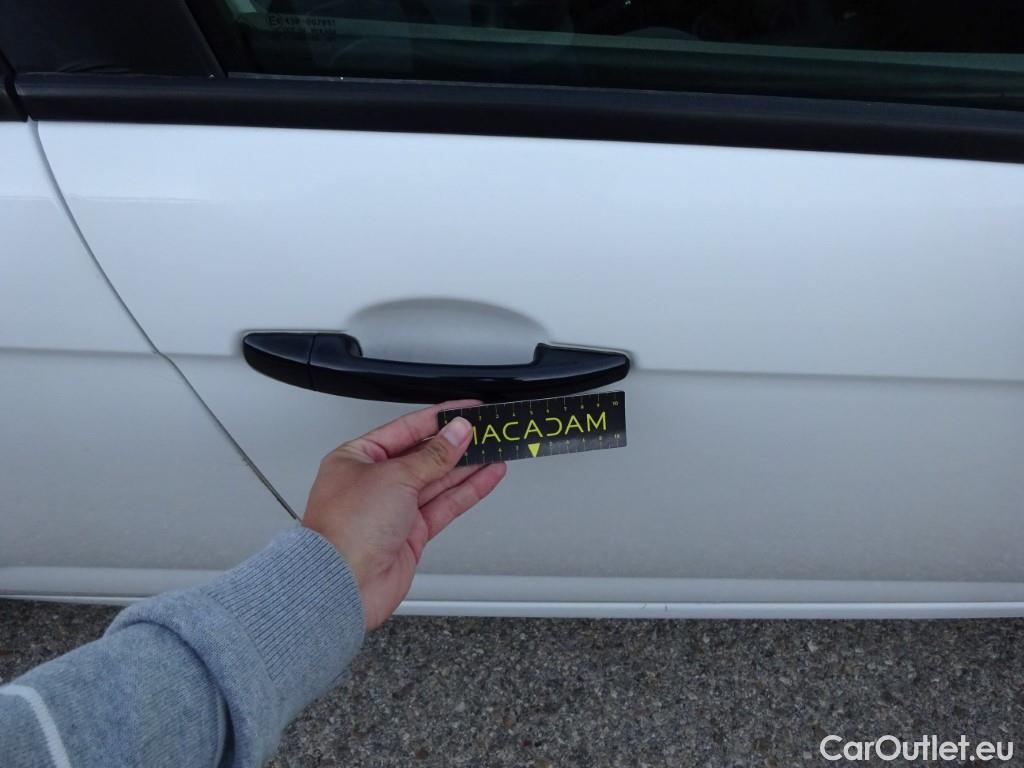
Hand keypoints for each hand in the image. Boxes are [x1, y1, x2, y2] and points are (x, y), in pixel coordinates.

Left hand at [302, 400, 506, 629]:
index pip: (406, 428)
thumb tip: (456, 432)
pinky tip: (486, 477)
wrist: (342, 585)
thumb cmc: (345, 530)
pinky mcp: (411, 534)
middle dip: (457, 443)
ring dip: (468, 466)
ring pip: (438, 480)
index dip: (440, 418)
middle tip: (487, 431)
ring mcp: (393, 509)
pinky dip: (468, 491)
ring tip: (495, 450)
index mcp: (357, 458)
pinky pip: (444, 505)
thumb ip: (432, 455)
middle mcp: (374, 482)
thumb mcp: (394, 477)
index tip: (467, 410)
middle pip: (424, 455)